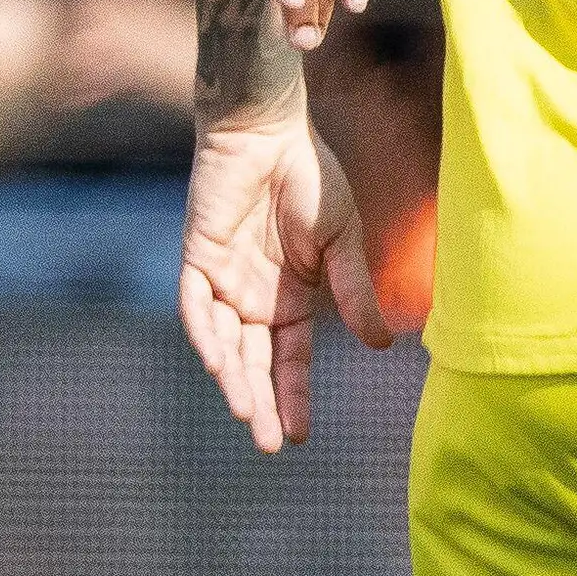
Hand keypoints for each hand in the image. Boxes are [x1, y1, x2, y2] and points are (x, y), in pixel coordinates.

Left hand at [178, 103, 391, 450]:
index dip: (293, 397)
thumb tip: (381, 346)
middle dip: (260, 403)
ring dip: (232, 377)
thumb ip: (353, 292)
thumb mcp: (343, 243)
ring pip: (223, 342)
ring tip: (245, 413)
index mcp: (292, 301)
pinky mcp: (199, 255)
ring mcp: (225, 279)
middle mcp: (255, 298)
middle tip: (268, 443)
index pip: (290, 361)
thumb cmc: (311, 179)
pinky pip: (195, 303)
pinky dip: (203, 331)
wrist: (271, 131)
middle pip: (254, 362)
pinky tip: (216, 360)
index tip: (297, 437)